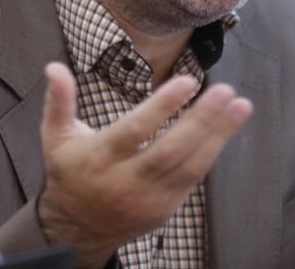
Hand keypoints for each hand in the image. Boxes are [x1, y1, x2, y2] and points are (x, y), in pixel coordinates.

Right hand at [36, 62, 252, 267]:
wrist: (77, 229)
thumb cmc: (70, 173)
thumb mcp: (56, 137)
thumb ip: (59, 101)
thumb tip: (54, 66)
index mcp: (99, 159)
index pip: (135, 131)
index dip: (162, 107)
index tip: (187, 81)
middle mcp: (126, 181)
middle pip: (170, 151)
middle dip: (201, 120)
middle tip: (225, 91)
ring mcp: (149, 198)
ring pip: (189, 166)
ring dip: (218, 135)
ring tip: (240, 106)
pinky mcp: (165, 207)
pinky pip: (193, 178)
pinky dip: (212, 152)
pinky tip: (227, 128)